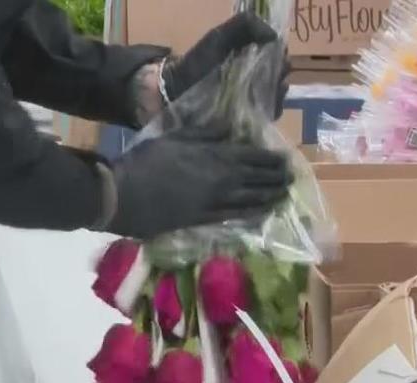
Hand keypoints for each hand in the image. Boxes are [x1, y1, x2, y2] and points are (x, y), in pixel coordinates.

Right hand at [105, 131, 292, 239]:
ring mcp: (215, 202)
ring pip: (252, 199)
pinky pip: (236, 217)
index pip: (253, 156)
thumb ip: (204, 133)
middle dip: (276, 178)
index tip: (285, 159)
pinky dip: (252, 214)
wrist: (125, 194)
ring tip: (284, 194)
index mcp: (215, 156)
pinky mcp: (205, 219)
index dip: (271, 159)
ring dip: (270, 196)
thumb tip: (230, 128)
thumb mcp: (175, 137)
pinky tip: (262, 213)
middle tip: (291, 177)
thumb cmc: (146, 160)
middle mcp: (222, 180)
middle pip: (257, 179)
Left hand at [164, 13, 289, 117]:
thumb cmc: (198, 63)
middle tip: (277, 71)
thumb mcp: (219, 37)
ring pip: (279, 93)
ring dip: (281, 89)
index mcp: (250, 57)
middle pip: (280, 73)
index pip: (276, 54)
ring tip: (275, 87)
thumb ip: (246, 24)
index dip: (280, 53)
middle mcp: (255, 78)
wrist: (178, 92)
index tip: (278, 53)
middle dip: (282, 70)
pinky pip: (271, 114)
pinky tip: (270, 102)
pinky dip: (275, 107)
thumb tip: (275, 36)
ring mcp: (254, 99)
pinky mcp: (251, 119)